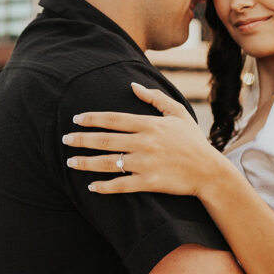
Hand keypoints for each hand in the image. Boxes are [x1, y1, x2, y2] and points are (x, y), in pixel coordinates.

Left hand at [63, 83, 224, 195]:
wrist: (209, 171)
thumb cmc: (192, 140)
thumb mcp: (178, 113)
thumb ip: (155, 98)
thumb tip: (132, 86)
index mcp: (149, 124)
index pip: (113, 119)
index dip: (92, 118)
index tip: (76, 119)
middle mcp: (144, 142)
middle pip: (105, 140)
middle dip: (81, 140)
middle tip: (64, 140)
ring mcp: (146, 163)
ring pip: (108, 163)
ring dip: (86, 163)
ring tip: (70, 162)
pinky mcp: (150, 182)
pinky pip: (121, 185)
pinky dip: (104, 187)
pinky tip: (91, 187)